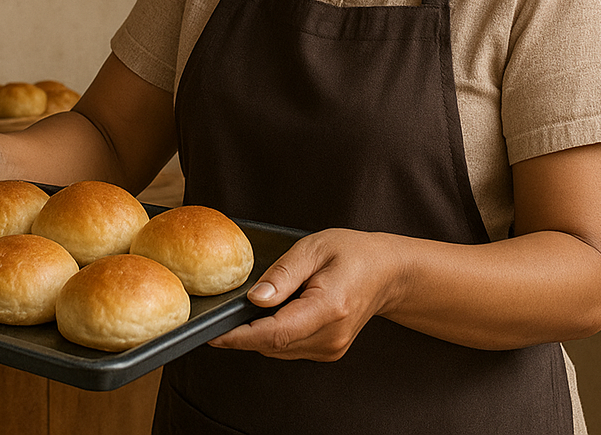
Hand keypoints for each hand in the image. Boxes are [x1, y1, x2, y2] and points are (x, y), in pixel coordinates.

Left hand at [208, 228, 405, 360]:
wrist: (387, 273)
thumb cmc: (352, 253)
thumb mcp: (313, 248)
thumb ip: (282, 274)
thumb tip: (255, 299)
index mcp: (328, 308)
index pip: (275, 333)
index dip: (239, 336)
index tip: (213, 334)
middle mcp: (330, 337)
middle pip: (273, 345)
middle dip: (242, 332)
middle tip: (221, 313)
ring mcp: (331, 349)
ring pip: (278, 349)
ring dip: (258, 333)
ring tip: (251, 306)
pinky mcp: (328, 352)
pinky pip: (289, 347)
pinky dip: (274, 334)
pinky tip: (273, 312)